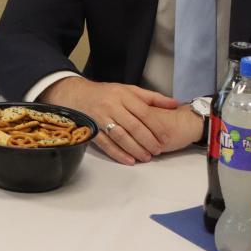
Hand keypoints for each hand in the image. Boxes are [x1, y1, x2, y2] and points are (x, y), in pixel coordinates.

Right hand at [40, 76, 184, 165]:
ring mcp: (100, 117)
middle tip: (158, 150)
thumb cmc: (106, 93)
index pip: (144, 112)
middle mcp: (111, 105)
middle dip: (148, 140)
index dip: (156, 126)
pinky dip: (118, 153)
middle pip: (134, 126)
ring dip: (135, 149)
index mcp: (123, 95)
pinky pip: (106, 143)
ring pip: (120, 136)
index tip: (166, 137)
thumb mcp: (128, 90)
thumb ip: (152, 98)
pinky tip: (129, 160)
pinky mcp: (90, 128)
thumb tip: (175, 104)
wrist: (75, 93)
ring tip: (146, 157)